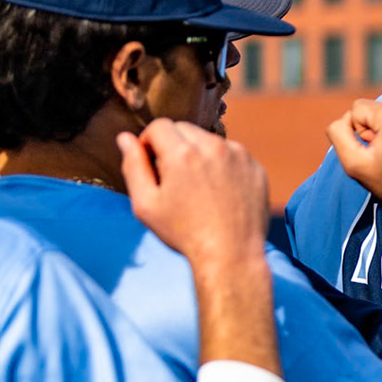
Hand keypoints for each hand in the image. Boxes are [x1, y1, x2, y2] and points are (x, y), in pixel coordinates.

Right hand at [119, 120, 268, 268]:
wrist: (232, 255)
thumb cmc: (185, 233)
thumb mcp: (146, 204)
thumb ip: (133, 166)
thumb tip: (126, 138)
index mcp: (183, 153)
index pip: (159, 126)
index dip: (150, 142)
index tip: (152, 164)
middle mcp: (214, 147)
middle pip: (185, 129)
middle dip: (174, 146)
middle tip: (174, 178)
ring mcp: (239, 156)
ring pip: (210, 140)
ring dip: (199, 154)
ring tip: (199, 187)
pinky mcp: (256, 168)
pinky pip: (233, 155)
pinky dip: (223, 165)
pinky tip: (220, 192)